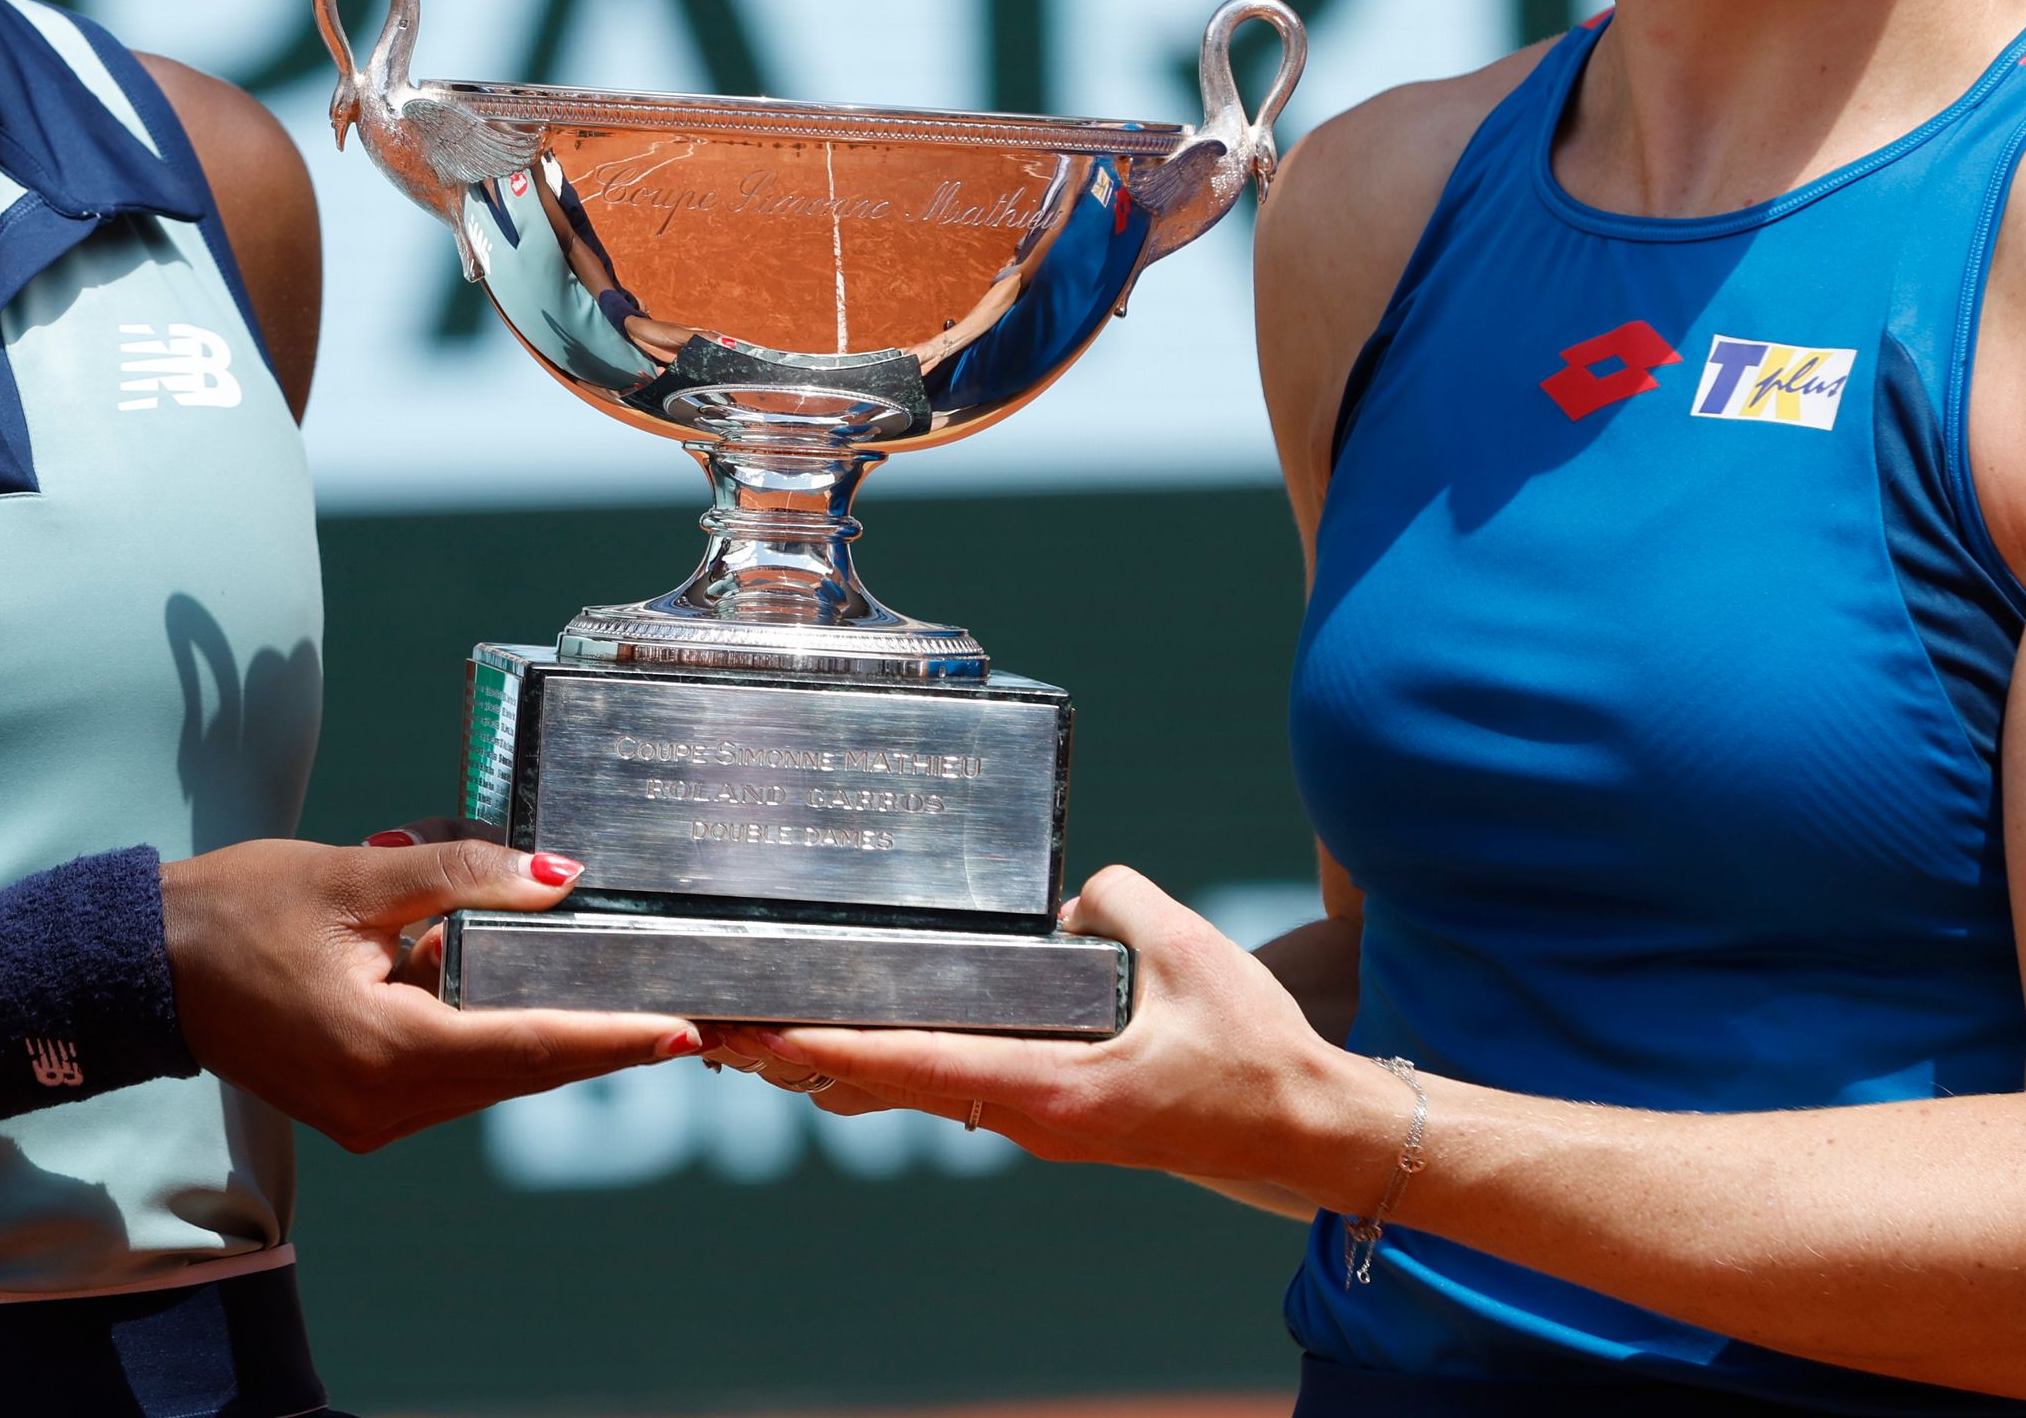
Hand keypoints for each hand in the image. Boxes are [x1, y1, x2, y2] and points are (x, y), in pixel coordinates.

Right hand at [161, 837, 695, 1152]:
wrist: (143, 966)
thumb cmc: (236, 911)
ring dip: (549, 1032)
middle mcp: (381, 1106)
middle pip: (520, 1071)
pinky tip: (521, 985)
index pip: (527, 1047)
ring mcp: (368, 1116)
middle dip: (601, 1038)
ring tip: (621, 990)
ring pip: (491, 1076)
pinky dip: (494, 1033)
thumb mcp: (354, 875)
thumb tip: (560, 879)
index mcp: (382, 1052)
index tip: (685, 1029)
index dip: (612, 1037)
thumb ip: (460, 876)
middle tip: (684, 1010)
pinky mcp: (359, 1106)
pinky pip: (452, 1073)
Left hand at [699, 865, 1384, 1199]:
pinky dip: (894, 1063)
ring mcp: (1037, 1123)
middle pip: (889, 1084)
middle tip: (719, 1024)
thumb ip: (1114, 901)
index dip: (828, 1043)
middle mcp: (1028, 1118)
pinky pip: (953, 1086)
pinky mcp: (1053, 1113)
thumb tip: (1066, 898)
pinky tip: (857, 1039)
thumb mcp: (1188, 949)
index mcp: (1049, 1090)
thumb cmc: (1254, 1050)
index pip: (913, 1063)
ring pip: (914, 1092)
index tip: (758, 1031)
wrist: (1306, 1126)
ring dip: (839, 1064)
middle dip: (803, 1055)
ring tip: (757, 1033)